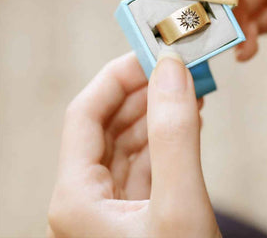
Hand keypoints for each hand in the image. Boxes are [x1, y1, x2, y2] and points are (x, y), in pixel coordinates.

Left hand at [48, 52, 219, 237]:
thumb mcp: (179, 207)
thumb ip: (173, 137)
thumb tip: (170, 69)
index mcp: (77, 198)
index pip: (85, 113)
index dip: (118, 77)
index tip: (153, 53)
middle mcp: (86, 200)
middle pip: (109, 125)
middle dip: (146, 91)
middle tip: (179, 67)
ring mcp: (111, 207)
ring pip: (129, 142)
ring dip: (159, 112)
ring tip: (190, 88)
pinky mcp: (137, 213)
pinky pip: (147, 162)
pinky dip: (168, 138)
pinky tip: (188, 121)